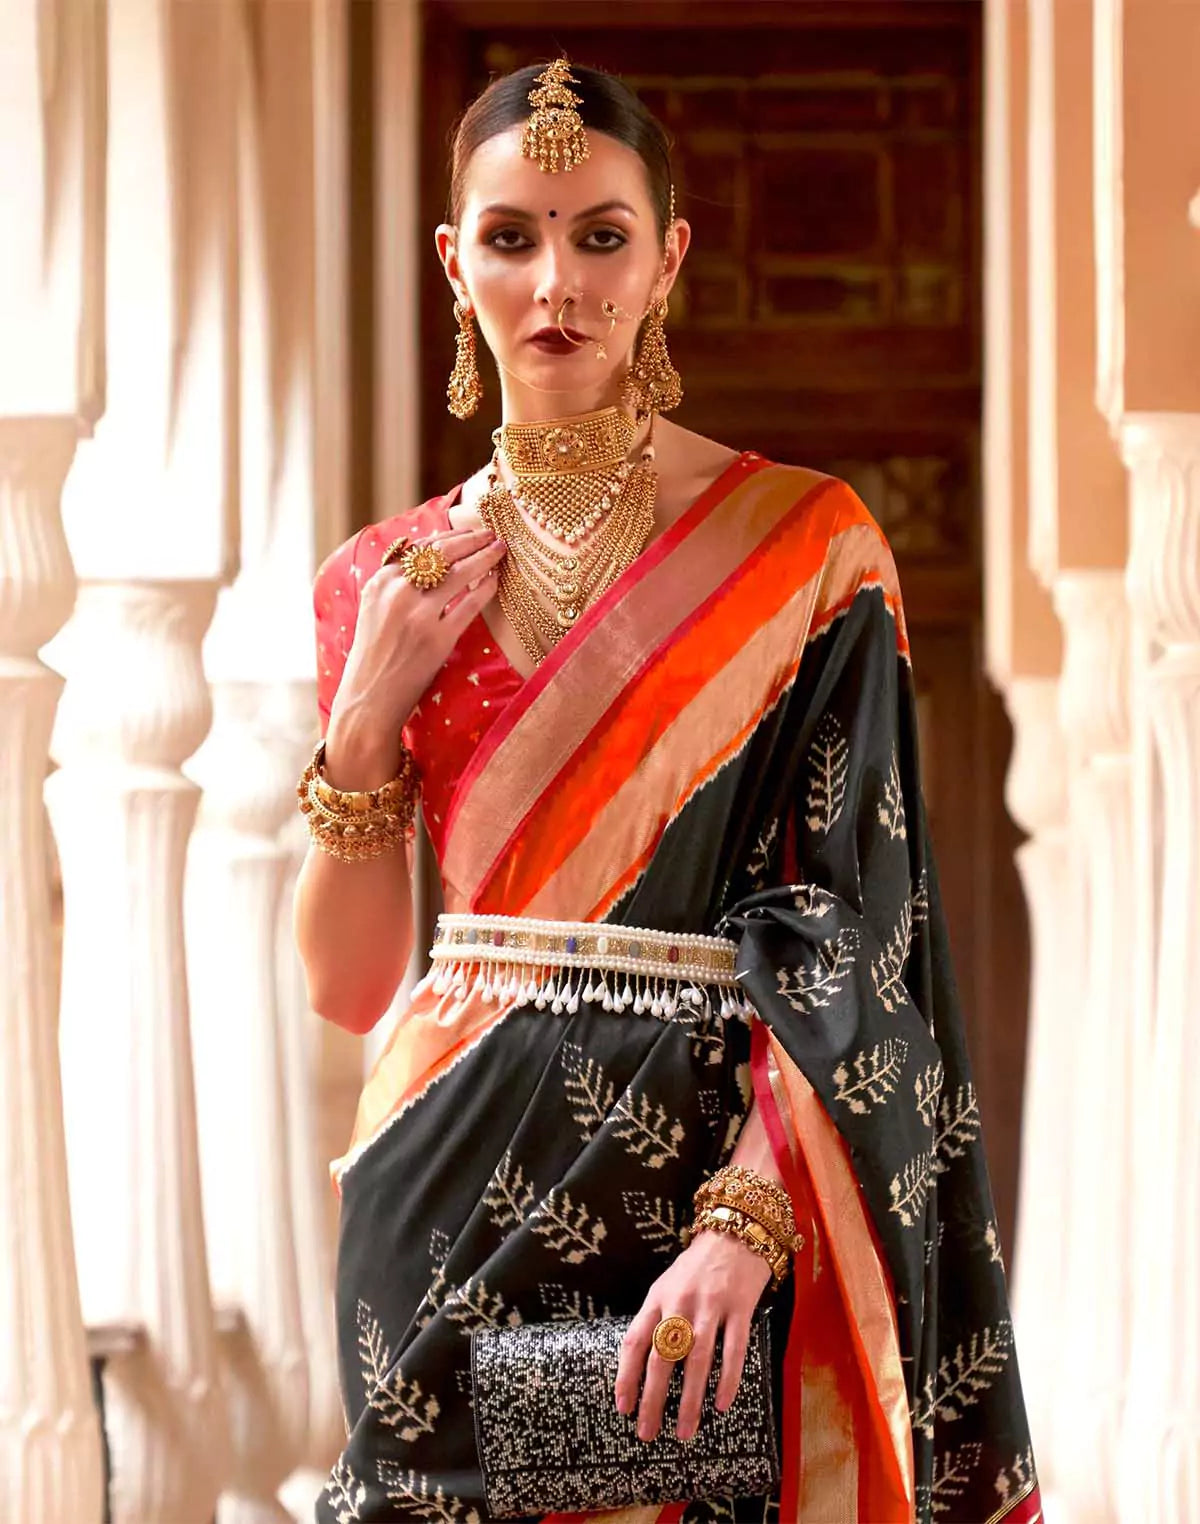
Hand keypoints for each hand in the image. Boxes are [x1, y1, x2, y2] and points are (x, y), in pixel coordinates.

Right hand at [324, 527, 505, 787]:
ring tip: (500, 549)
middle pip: (442, 553)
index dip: (450, 537)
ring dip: (485, 556)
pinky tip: (495, 580)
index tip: (468, 532)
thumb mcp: (373, 611)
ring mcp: (418, 615)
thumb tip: (424, 555)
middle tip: (492, 533)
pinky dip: (486, 588)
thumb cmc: (373, 658)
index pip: (421, 547)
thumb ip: (394, 584)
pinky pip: (470, 603)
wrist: (368, 700)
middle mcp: (397, 593)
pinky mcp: (437, 638)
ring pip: (460, 572)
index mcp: (380, 583)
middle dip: (471, 539)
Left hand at [614, 1228, 771, 1441]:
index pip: (635, 1341)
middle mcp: (681, 1303)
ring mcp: (711, 1305)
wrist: (736, 1232)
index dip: (626, 1376)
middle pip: (662, 1357)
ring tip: (685, 1430)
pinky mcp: (740, 1308)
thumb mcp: (667, 1284)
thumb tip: (641, 1363)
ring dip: (689, 1400)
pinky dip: (728, 1380)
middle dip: (652, 1400)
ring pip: (696, 1360)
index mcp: (658, 1297)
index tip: (622, 1407)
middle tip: (647, 1433)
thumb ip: (656, 1317)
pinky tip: (722, 1404)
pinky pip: (733, 1351)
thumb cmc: (698, 1265)